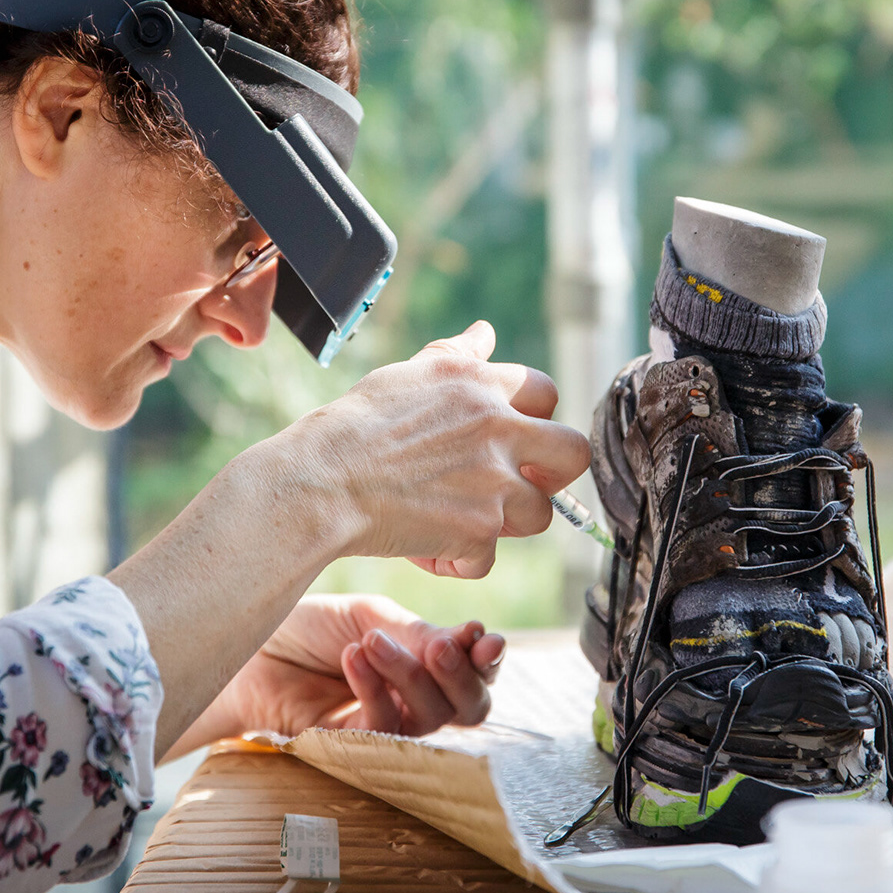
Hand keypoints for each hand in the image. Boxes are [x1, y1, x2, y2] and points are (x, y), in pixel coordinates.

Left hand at [176, 595, 505, 753]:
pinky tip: (354, 656)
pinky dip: (374, 688)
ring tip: (373, 640)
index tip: (486, 638)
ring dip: (410, 674)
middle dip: (462, 676)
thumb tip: (472, 640)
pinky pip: (383, 727)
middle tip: (443, 644)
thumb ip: (418, 633)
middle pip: (471, 708)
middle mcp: (415, 697)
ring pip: (430, 718)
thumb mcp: (369, 617)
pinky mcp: (354, 747)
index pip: (476, 669)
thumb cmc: (306, 629)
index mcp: (426, 661)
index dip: (489, 659)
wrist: (245, 650)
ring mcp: (387, 724)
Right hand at [273, 321, 591, 578]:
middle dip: (554, 475)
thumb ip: (456, 355)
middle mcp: (496, 427)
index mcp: (478, 383)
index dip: (533, 421)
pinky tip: (424, 546)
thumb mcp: (406, 375)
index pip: (545, 393)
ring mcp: (493, 481)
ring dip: (502, 524)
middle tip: (519, 484)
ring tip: (456, 518)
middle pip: (573, 453)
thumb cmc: (353, 428)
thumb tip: (485, 331)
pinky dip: (458, 560)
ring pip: (539, 514)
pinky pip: (488, 558)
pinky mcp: (478, 530)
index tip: (510, 441)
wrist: (320, 482)